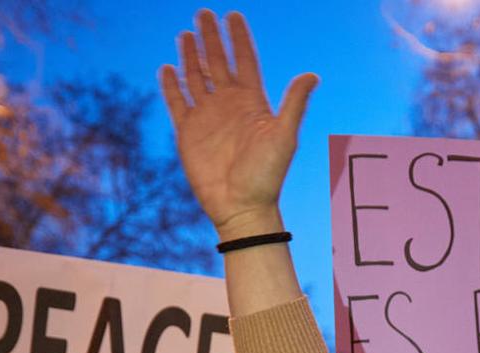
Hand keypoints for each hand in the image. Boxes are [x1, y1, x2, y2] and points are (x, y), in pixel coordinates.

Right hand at [160, 11, 317, 238]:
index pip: (245, 61)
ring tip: (186, 33)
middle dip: (211, 38)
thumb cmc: (267, 176)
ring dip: (191, 56)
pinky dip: (171, 85)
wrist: (242, 207)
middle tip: (203, 12)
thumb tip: (312, 74)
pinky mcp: (188, 132)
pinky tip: (167, 67)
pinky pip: (177, 102)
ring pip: (196, 78)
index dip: (239, 38)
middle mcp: (229, 106)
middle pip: (217, 63)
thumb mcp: (284, 136)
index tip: (233, 15)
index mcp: (253, 103)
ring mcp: (208, 117)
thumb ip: (294, 104)